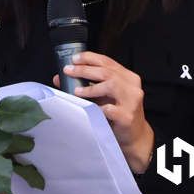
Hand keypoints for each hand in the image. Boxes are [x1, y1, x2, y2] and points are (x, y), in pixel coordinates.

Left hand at [53, 51, 154, 172]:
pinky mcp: (127, 116)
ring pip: (110, 86)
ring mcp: (132, 101)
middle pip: (106, 72)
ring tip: (76, 91)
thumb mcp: (104, 95)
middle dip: (84, 70)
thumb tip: (59, 78)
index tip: (74, 59)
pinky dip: (97, 108)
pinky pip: (109, 109)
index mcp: (128, 77)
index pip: (107, 61)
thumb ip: (86, 84)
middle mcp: (132, 86)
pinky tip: (89, 109)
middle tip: (69, 71)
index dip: (89, 58)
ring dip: (90, 88)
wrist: (134, 136)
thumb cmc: (118, 113)